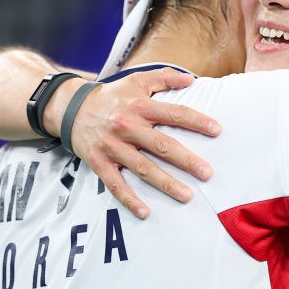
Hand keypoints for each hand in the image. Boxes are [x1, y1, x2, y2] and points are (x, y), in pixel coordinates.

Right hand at [69, 68, 220, 217]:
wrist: (72, 108)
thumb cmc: (112, 96)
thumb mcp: (137, 79)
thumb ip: (165, 77)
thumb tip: (191, 79)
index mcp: (140, 106)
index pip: (174, 113)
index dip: (196, 121)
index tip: (216, 130)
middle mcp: (128, 127)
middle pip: (161, 145)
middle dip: (186, 160)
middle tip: (207, 173)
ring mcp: (113, 147)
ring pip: (143, 168)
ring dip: (165, 183)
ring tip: (187, 195)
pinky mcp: (100, 163)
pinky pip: (116, 184)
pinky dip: (129, 199)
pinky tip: (145, 211)